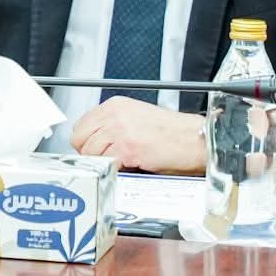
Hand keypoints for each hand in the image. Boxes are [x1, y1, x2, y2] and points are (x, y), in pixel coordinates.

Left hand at [69, 97, 205, 173]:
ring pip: (91, 154)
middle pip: (79, 139)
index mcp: (115, 105)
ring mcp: (119, 131)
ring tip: (124, 162)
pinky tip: (131, 166)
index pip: (80, 125)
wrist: (196, 139)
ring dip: (104, 162)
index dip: (86, 142)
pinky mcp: (127, 149)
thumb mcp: (137, 118)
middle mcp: (114, 115)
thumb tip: (93, 142)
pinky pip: (107, 164)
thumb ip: (112, 125)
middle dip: (90, 153)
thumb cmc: (173, 132)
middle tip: (108, 159)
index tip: (95, 149)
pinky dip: (116, 170)